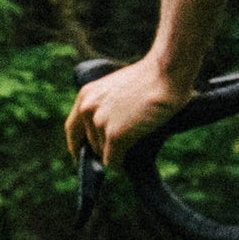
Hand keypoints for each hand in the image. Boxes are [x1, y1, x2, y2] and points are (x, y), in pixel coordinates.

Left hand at [65, 54, 195, 167]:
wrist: (166, 74)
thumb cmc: (150, 79)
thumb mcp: (117, 88)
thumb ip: (106, 105)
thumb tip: (105, 132)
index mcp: (86, 95)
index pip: (72, 129)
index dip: (76, 145)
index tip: (81, 155)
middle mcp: (87, 109)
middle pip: (90, 144)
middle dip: (103, 150)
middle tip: (120, 150)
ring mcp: (100, 122)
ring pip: (102, 153)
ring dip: (115, 154)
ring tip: (132, 146)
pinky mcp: (115, 136)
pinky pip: (112, 161)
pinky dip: (119, 166)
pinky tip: (126, 165)